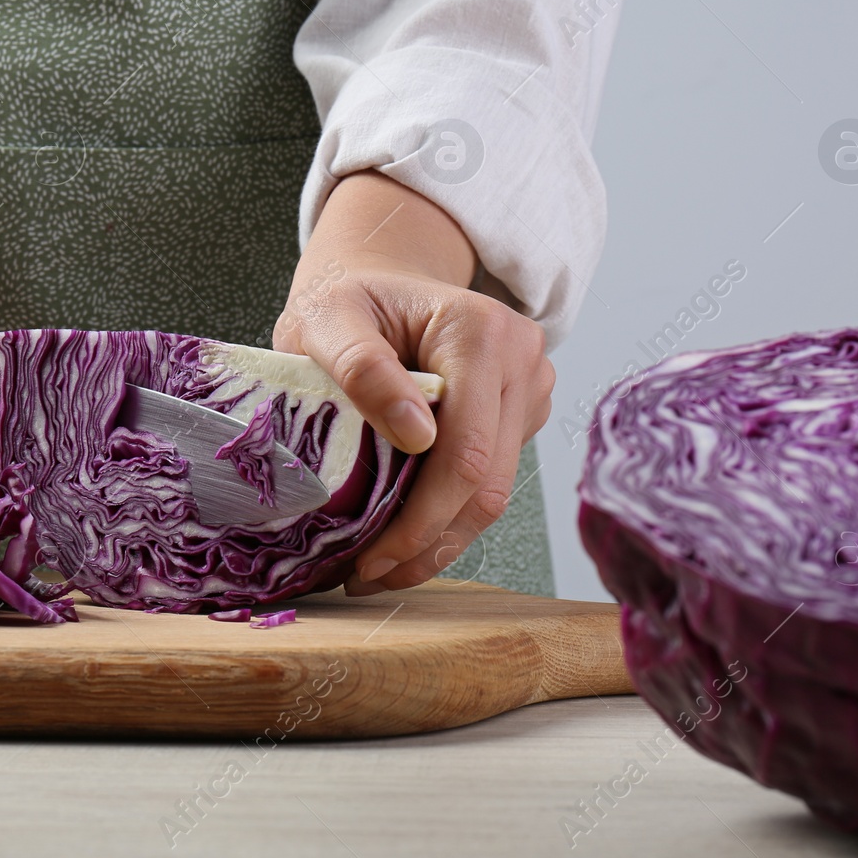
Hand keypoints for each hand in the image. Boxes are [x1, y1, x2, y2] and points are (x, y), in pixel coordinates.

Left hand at [274, 173, 553, 593]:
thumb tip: (417, 435)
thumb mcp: (327, 321)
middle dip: (429, 542)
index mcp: (480, 332)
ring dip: (440, 539)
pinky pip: (491, 478)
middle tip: (370, 577)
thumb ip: (363, 368)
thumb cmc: (346, 300)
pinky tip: (404, 531)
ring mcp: (529, 387)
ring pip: (495, 491)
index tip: (371, 558)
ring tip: (382, 568)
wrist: (376, 280)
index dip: (422, 518)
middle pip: (488, 483)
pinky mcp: (521, 412)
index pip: (466, 451)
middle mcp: (522, 359)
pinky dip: (448, 514)